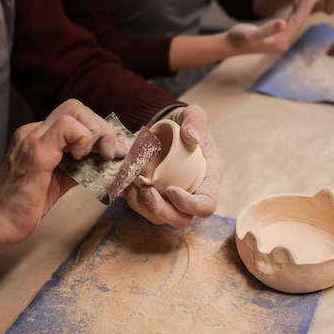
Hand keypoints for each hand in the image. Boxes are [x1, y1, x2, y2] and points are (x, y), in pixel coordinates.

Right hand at [0, 99, 125, 254]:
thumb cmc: (23, 207)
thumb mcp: (59, 182)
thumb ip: (79, 168)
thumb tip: (105, 162)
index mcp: (39, 137)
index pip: (75, 116)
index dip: (99, 130)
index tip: (113, 152)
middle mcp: (33, 131)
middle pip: (77, 108)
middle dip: (102, 128)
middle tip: (111, 154)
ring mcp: (32, 138)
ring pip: (74, 111)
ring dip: (97, 133)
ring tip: (99, 157)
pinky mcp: (35, 152)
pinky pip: (67, 128)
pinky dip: (84, 140)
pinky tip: (82, 159)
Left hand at [123, 105, 221, 227]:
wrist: (167, 125)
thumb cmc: (184, 122)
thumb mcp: (193, 114)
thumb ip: (196, 120)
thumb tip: (191, 136)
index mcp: (208, 179)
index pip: (206, 204)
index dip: (190, 204)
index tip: (172, 190)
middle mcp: (192, 193)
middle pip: (182, 219)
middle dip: (163, 211)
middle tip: (147, 192)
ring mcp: (172, 198)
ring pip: (160, 217)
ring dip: (144, 208)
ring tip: (133, 188)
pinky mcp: (156, 196)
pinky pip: (144, 208)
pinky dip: (133, 200)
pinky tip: (126, 185)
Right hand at [225, 0, 321, 53]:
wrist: (230, 46)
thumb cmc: (238, 39)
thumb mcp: (251, 34)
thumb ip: (267, 30)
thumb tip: (282, 23)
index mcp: (281, 41)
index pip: (297, 21)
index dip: (306, 6)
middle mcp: (284, 42)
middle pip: (299, 20)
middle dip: (308, 4)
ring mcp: (281, 40)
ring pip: (296, 20)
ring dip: (303, 6)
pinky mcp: (277, 37)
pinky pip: (290, 22)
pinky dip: (296, 11)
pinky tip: (298, 5)